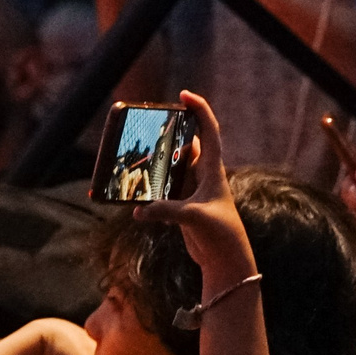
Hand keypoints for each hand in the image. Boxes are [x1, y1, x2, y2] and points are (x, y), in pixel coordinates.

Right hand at [141, 92, 258, 286]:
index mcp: (212, 169)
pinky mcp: (181, 205)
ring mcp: (191, 190)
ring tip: (133, 150)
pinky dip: (148, 189)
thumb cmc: (220, 234)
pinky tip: (130, 190)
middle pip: (184, 144)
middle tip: (147, 122)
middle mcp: (202, 175)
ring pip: (170, 167)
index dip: (199, 110)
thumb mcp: (194, 218)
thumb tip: (138, 210)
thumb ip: (167, 211)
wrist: (225, 260)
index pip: (208, 131)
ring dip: (155, 161)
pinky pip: (162, 190)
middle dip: (168, 132)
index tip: (184, 94)